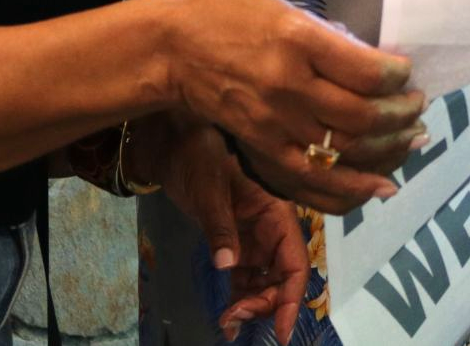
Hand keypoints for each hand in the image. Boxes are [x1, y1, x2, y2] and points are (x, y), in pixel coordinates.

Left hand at [155, 118, 310, 342]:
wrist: (173, 142)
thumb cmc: (197, 155)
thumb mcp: (209, 189)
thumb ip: (220, 227)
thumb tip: (227, 266)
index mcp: (276, 211)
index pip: (295, 262)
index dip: (292, 298)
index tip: (282, 332)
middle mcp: (272, 228)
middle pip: (282, 278)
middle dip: (265, 304)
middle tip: (234, 320)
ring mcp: (254, 237)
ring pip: (265, 281)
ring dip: (252, 305)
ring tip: (228, 323)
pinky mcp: (235, 242)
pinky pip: (245, 277)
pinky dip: (238, 297)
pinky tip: (227, 318)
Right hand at [164, 0, 423, 214]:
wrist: (169, 48)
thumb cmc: (223, 11)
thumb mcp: (278, 2)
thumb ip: (323, 32)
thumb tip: (368, 58)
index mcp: (296, 37)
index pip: (366, 70)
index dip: (398, 76)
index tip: (406, 72)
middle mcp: (288, 83)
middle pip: (362, 117)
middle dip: (402, 115)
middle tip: (417, 107)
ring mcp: (274, 121)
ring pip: (345, 152)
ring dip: (388, 149)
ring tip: (411, 139)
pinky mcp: (261, 147)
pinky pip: (313, 180)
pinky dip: (352, 188)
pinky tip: (380, 184)